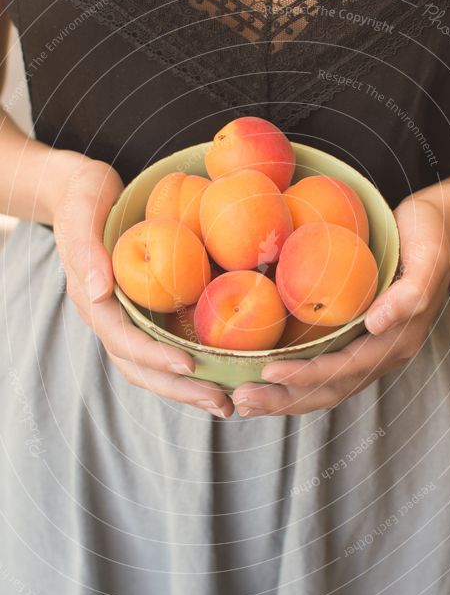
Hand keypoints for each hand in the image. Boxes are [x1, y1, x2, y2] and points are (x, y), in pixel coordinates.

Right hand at [51, 151, 232, 416]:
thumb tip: (98, 290)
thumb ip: (86, 249)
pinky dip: (188, 369)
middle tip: (219, 402)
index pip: (124, 341)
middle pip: (140, 368)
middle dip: (178, 390)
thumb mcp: (82, 211)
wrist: (82, 191)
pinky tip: (219, 374)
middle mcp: (109, 319)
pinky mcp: (143, 315)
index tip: (189, 365)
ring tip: (223, 402)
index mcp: (93, 302)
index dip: (155, 357)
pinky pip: (163, 349)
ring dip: (185, 390)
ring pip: (152, 369)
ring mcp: (125, 320)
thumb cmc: (84, 197)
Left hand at [231, 195, 449, 416]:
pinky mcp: (359, 339)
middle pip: (331, 390)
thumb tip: (377, 324)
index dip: (307, 375)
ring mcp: (372, 349)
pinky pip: (325, 369)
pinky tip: (266, 378)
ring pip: (326, 387)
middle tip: (241, 402)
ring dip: (285, 398)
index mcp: (399, 341)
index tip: (269, 371)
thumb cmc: (430, 234)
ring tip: (244, 401)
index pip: (346, 370)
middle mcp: (384, 353)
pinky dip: (295, 380)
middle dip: (286, 399)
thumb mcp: (428, 257)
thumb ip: (410, 295)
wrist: (439, 223)